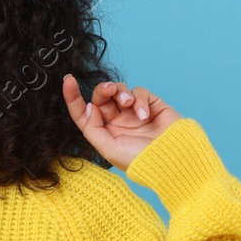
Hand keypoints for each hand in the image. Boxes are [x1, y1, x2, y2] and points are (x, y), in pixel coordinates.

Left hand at [62, 76, 179, 172]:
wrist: (172, 159)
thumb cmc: (141, 159)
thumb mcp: (109, 149)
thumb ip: (93, 129)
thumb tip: (89, 108)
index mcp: (105, 132)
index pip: (85, 112)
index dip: (74, 97)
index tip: (68, 80)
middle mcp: (118, 121)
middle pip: (102, 96)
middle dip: (102, 89)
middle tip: (108, 90)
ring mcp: (133, 112)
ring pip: (119, 90)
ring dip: (121, 92)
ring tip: (128, 103)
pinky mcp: (150, 104)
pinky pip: (139, 92)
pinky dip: (139, 100)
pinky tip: (144, 114)